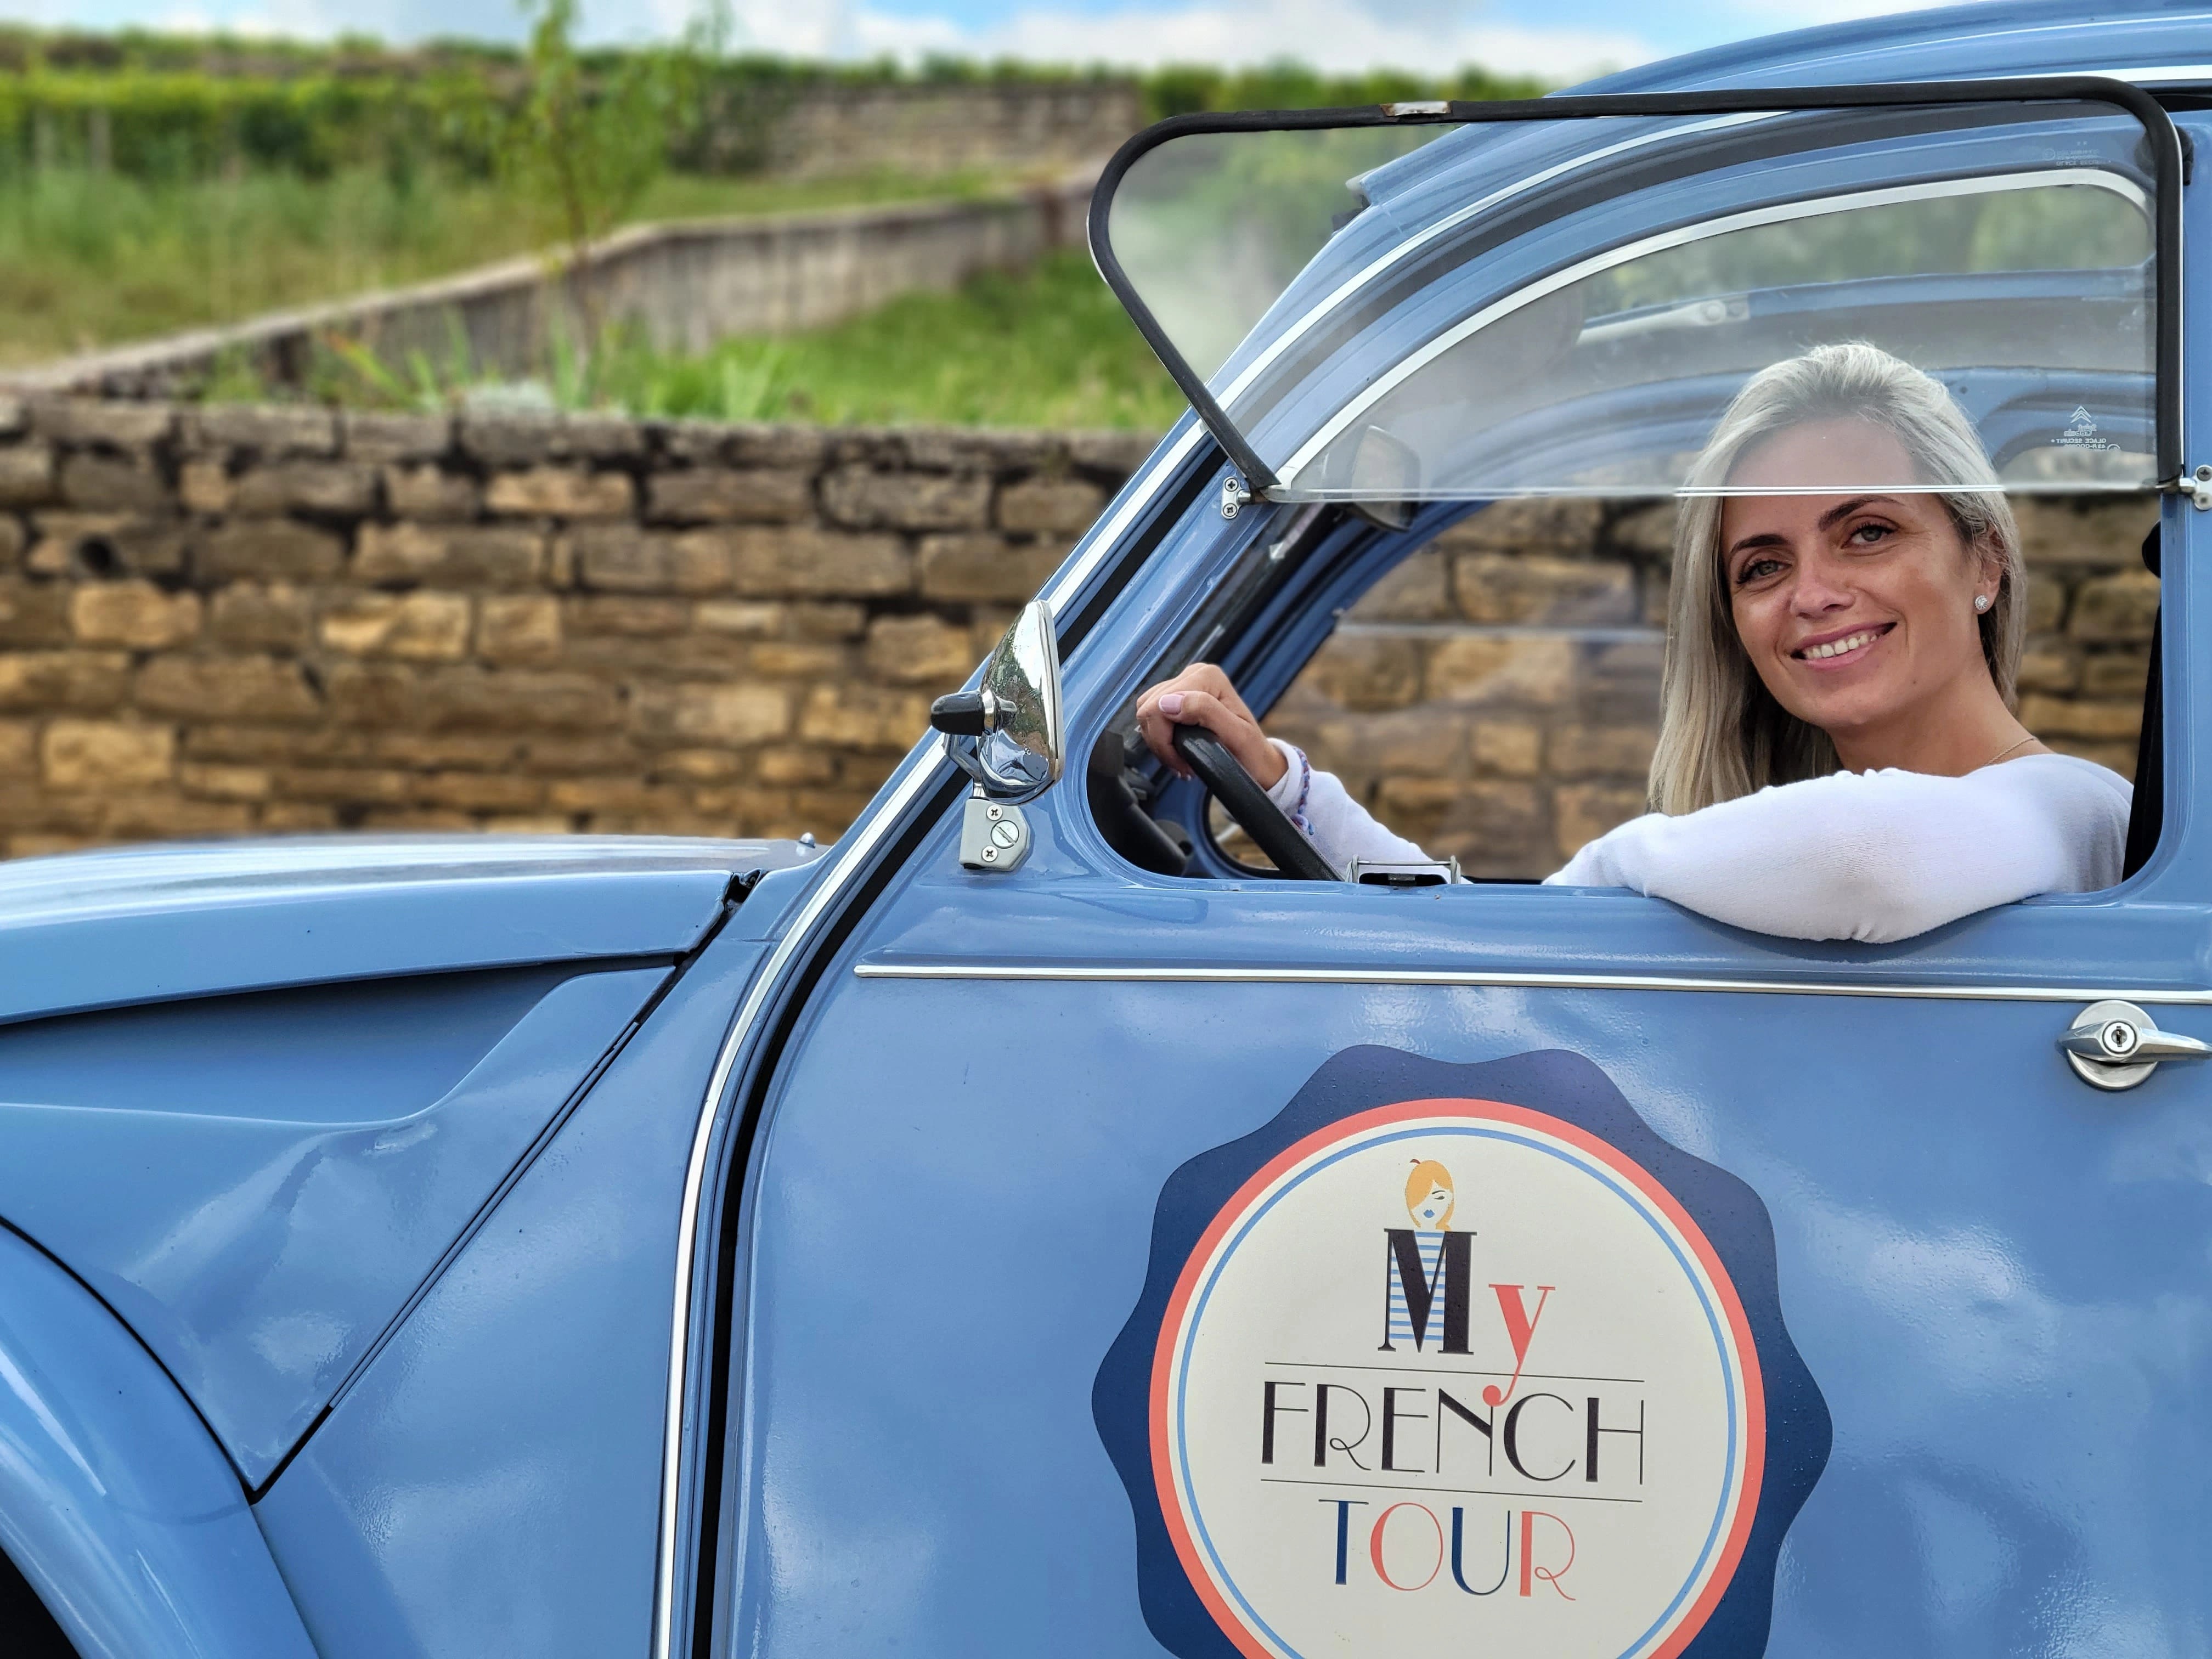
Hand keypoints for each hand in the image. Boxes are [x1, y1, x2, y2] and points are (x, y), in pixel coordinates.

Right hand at [1134, 663, 1287, 788]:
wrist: (1256, 760)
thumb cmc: (1251, 752)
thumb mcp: (1237, 735)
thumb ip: (1205, 712)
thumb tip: (1168, 702)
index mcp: (1208, 677)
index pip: (1158, 704)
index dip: (1163, 739)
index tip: (1183, 762)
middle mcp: (1194, 674)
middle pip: (1148, 708)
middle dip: (1160, 743)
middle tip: (1181, 764)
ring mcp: (1183, 685)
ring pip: (1146, 713)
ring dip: (1159, 742)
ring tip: (1180, 759)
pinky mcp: (1175, 698)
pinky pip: (1151, 717)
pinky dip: (1159, 739)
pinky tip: (1177, 751)